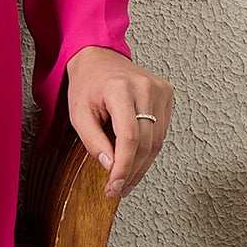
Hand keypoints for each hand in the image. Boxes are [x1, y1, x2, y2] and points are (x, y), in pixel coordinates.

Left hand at [65, 45, 173, 198]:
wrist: (99, 58)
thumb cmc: (88, 83)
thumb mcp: (78, 114)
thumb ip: (93, 141)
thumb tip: (110, 166)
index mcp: (121, 89)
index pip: (129, 138)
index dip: (123, 167)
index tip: (115, 186)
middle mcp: (145, 88)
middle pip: (146, 142)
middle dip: (132, 171)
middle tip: (118, 188)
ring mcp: (160, 90)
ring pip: (157, 141)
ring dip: (142, 165)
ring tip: (126, 180)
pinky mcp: (167, 94)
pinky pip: (161, 132)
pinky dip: (149, 150)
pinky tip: (136, 160)